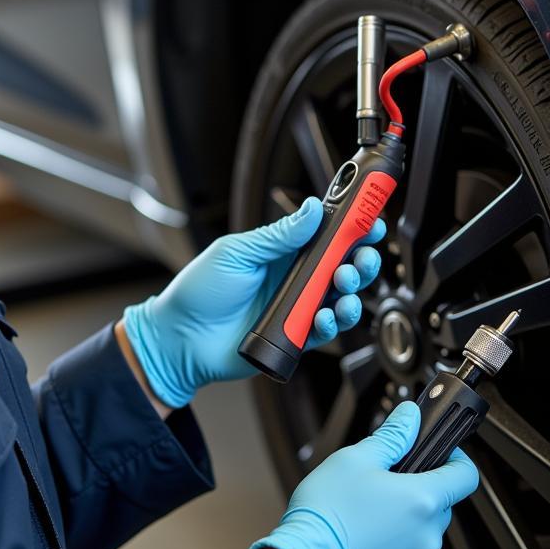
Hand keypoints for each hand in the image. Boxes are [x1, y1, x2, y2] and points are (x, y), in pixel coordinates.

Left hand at [122, 197, 383, 408]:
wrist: (179, 339)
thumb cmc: (198, 292)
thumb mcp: (237, 253)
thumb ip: (279, 235)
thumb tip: (313, 209)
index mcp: (281, 252)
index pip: (326, 235)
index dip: (351, 228)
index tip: (369, 220)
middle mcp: (294, 279)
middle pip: (343, 266)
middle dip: (361, 260)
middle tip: (359, 259)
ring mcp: (296, 308)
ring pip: (342, 298)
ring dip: (353, 292)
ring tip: (342, 288)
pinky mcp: (295, 337)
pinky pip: (327, 329)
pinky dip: (334, 322)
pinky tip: (326, 316)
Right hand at [248, 401, 478, 548]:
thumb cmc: (327, 515)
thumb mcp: (355, 459)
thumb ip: (391, 436)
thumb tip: (410, 417)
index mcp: (423, 499)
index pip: (466, 476)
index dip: (457, 459)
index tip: (442, 455)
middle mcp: (428, 535)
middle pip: (440, 504)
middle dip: (418, 490)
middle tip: (383, 483)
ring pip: (422, 532)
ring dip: (404, 520)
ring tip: (366, 513)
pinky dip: (392, 547)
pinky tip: (364, 538)